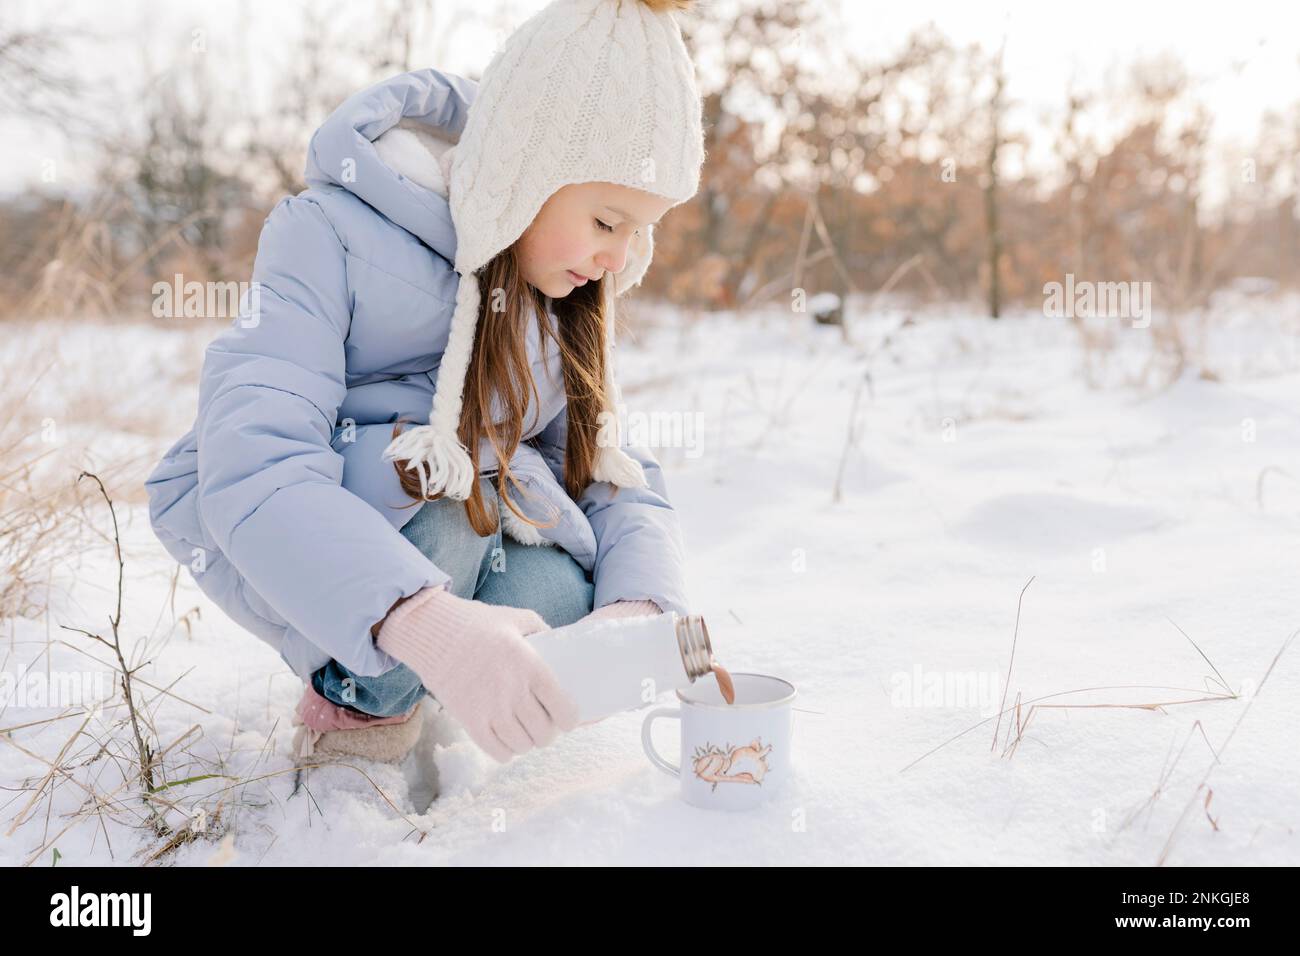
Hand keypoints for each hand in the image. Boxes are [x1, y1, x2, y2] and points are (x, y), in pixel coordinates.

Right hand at [374, 587, 579, 761]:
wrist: (432, 632)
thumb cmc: (476, 623)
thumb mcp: (515, 618)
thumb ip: (539, 628)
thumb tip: (554, 639)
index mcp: (531, 667)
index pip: (563, 709)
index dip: (569, 720)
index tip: (566, 719)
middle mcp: (514, 692)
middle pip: (544, 733)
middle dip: (548, 734)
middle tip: (544, 727)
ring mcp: (491, 709)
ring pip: (522, 745)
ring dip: (527, 743)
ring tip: (524, 734)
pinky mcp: (469, 721)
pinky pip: (497, 752)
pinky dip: (506, 752)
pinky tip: (505, 741)